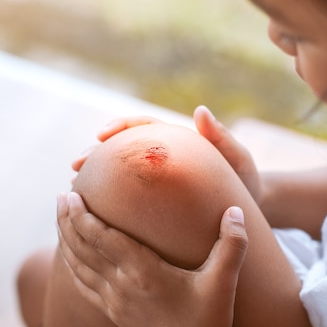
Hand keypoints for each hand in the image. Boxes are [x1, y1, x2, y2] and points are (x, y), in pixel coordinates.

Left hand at [57, 192, 247, 326]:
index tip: (70, 193)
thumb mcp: (224, 281)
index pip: (101, 238)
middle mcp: (122, 286)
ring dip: (65, 240)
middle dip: (67, 220)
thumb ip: (233, 244)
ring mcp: (114, 302)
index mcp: (143, 273)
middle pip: (82, 248)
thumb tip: (236, 210)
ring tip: (60, 217)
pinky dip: (71, 266)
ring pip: (78, 266)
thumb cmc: (210, 320)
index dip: (82, 215)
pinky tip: (68, 255)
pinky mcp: (114, 313)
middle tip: (60, 195)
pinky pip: (82, 286)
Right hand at [71, 108, 261, 201]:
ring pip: (119, 175)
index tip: (101, 136)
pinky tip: (93, 216)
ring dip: (95, 179)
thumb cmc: (245, 181)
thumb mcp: (238, 159)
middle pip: (122, 150)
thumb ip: (221, 137)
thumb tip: (200, 110)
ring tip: (75, 190)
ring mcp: (156, 181)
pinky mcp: (156, 204)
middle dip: (95, 155)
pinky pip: (127, 199)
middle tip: (75, 166)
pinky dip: (108, 202)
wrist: (251, 208)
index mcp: (176, 142)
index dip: (119, 128)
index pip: (142, 127)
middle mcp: (162, 159)